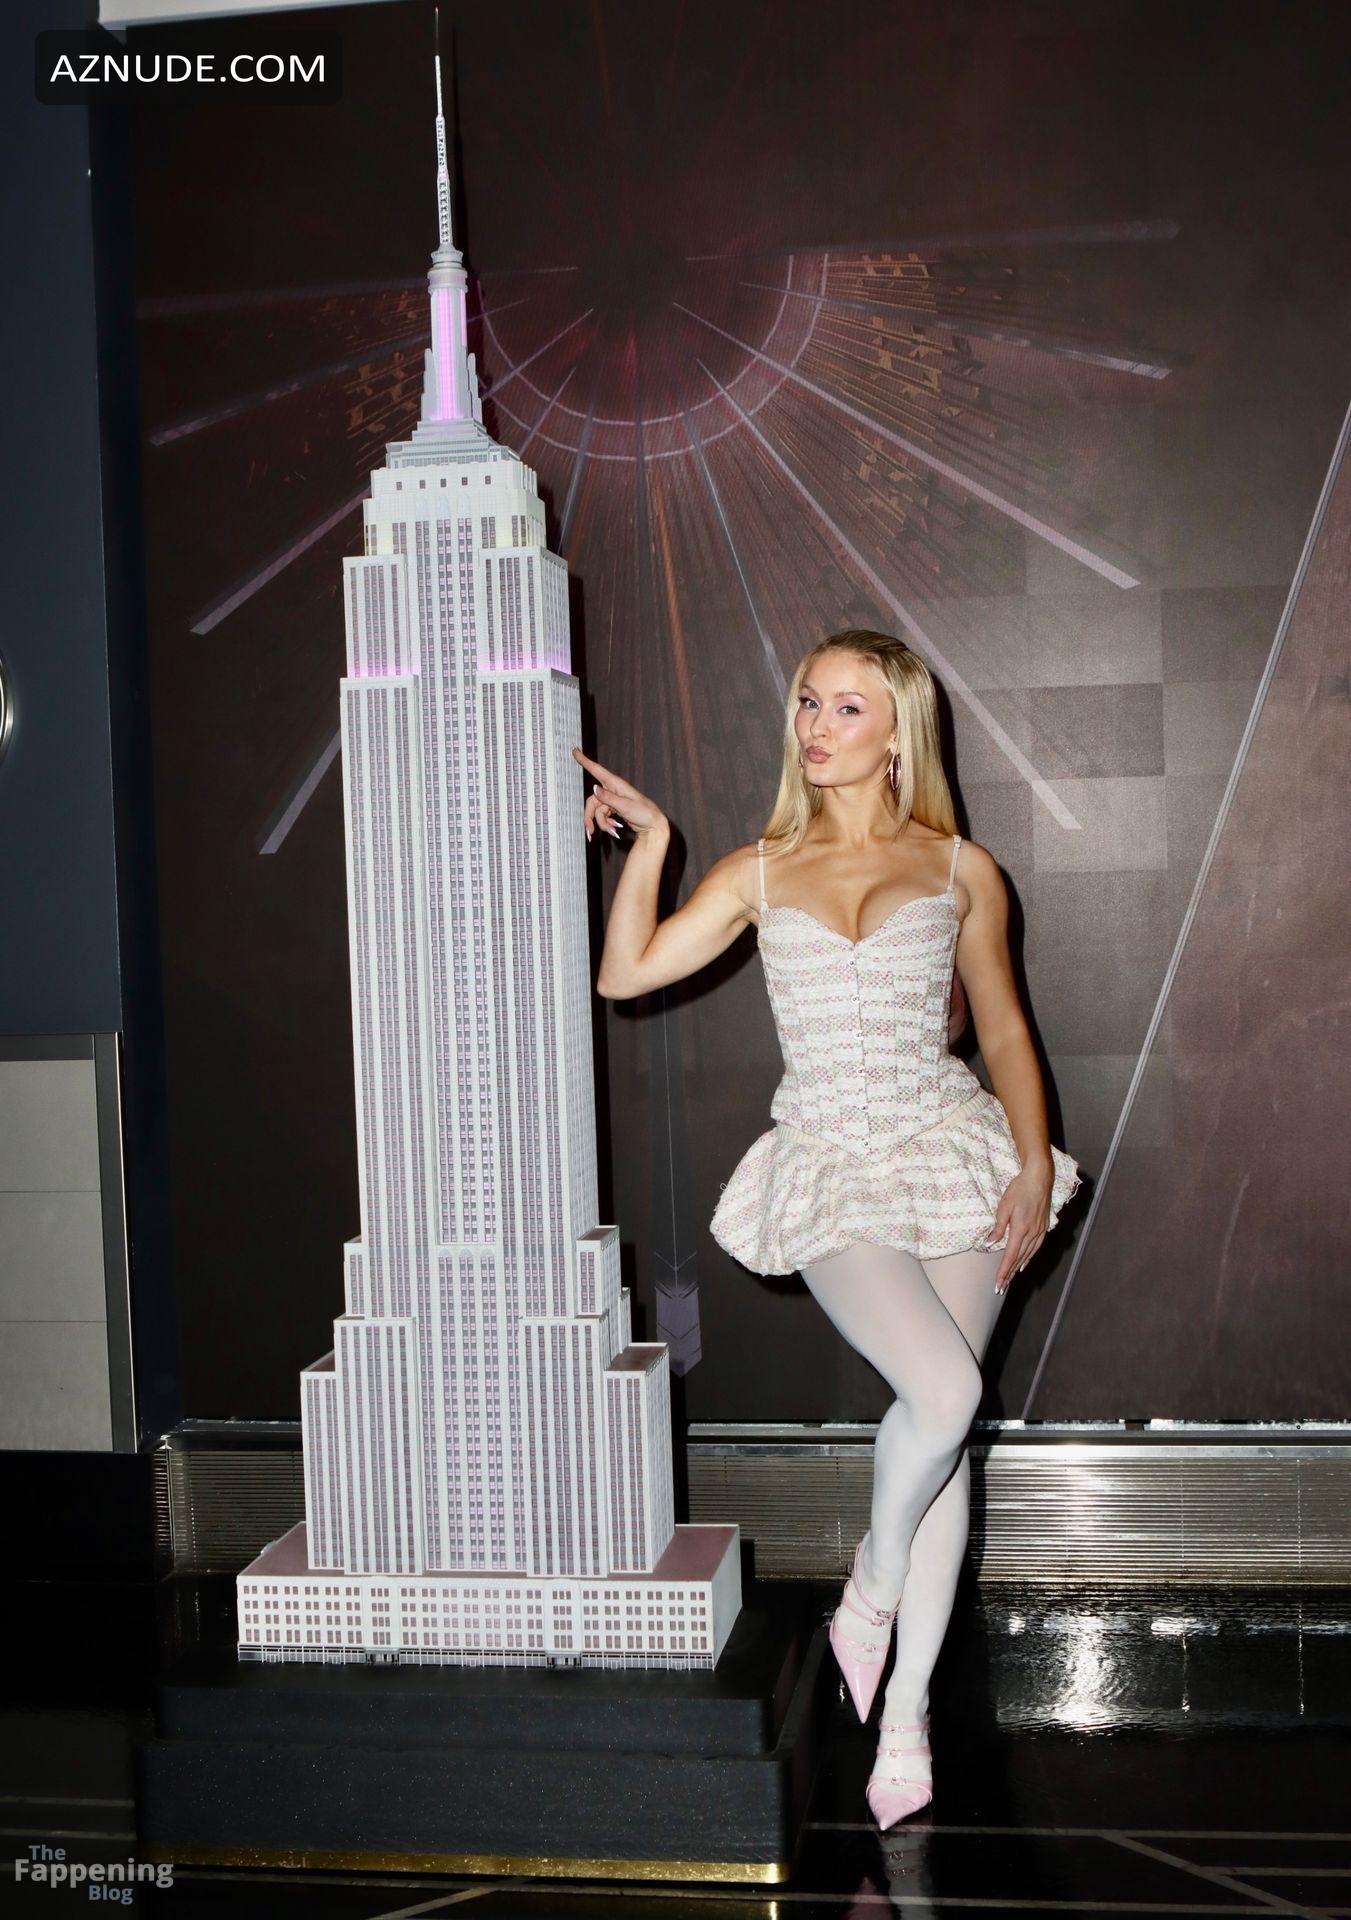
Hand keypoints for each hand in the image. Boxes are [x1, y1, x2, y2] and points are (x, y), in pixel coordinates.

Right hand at [571, 746, 666, 844]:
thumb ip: (608, 798)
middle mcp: (612, 790)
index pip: (597, 770)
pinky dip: (606, 824)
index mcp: (616, 784)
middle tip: (590, 830)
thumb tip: (594, 789)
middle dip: (591, 817)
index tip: (575, 751)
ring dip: (602, 823)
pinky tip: (615, 829)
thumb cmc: (644, 813)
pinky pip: (603, 816)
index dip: (585, 761)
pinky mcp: (614, 808)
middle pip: (592, 801)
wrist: (652, 825)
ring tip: (613, 831)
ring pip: (597, 811)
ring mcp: (612, 800)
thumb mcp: (626, 806)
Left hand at [985, 1161, 1051, 1292]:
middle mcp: (1032, 1233)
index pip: (1010, 1256)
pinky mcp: (1044, 1227)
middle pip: (1019, 1259)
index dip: (1004, 1271)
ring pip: (1028, 1255)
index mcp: (1020, 1229)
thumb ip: (997, 1227)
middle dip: (1010, 1274)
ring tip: (1011, 1279)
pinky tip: (1025, 1262)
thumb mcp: (1004, 1206)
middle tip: (1002, 1287)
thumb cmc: (1019, 1190)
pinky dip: (1029, 1257)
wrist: (1039, 1179)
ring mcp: (1040, 1231)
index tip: (998, 1283)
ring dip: (1019, 1268)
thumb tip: (990, 1243)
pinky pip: (1036, 1247)